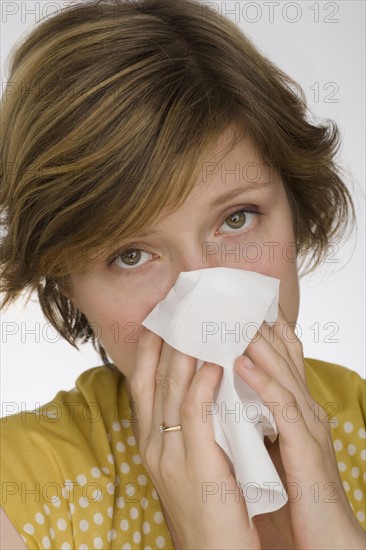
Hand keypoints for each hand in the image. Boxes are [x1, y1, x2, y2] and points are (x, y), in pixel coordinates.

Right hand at [129, 326, 260, 548]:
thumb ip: (189, 424)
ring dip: (187, 350)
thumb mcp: (189, 459)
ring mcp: (169, 453)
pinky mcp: (193, 463)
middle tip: (181, 305)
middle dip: (167, 338)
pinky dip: (203, 382)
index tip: (161, 317)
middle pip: (154, 378)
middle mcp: (151, 443)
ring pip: (172, 388)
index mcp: (148, 440)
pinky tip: (216, 361)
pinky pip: (195, 411)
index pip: (142, 382)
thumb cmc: (208, 504)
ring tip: (201, 320)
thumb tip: (202, 383)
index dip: (150, 348)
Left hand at [234, 306, 364, 548]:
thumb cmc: (297, 492)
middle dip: (256, 323)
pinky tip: (241, 364)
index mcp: (296, 406)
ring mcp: (309, 426)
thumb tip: (230, 391)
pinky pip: (283, 408)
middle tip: (229, 296)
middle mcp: (306, 408)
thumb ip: (258, 414)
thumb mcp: (274, 443)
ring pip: (283, 372)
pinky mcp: (306, 448)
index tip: (234, 302)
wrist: (327, 538)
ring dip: (257, 343)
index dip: (261, 326)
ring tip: (231, 316)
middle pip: (284, 354)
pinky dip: (263, 382)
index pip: (282, 355)